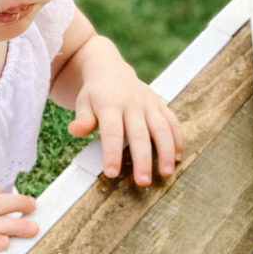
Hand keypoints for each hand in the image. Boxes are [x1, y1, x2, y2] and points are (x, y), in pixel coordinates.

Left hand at [67, 39, 182, 186]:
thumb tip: (74, 131)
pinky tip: (178, 158)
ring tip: (166, 173)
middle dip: (142, 159)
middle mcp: (132, 104)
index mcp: (110, 105)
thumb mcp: (83, 103)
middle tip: (143, 182)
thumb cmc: (95, 95)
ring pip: (161, 128)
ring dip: (166, 151)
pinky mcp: (160, 104)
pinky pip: (172, 121)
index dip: (112, 153)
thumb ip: (82, 119)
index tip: (112, 173)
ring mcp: (148, 104)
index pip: (112, 132)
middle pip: (139, 134)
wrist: (111, 71)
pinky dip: (177, 139)